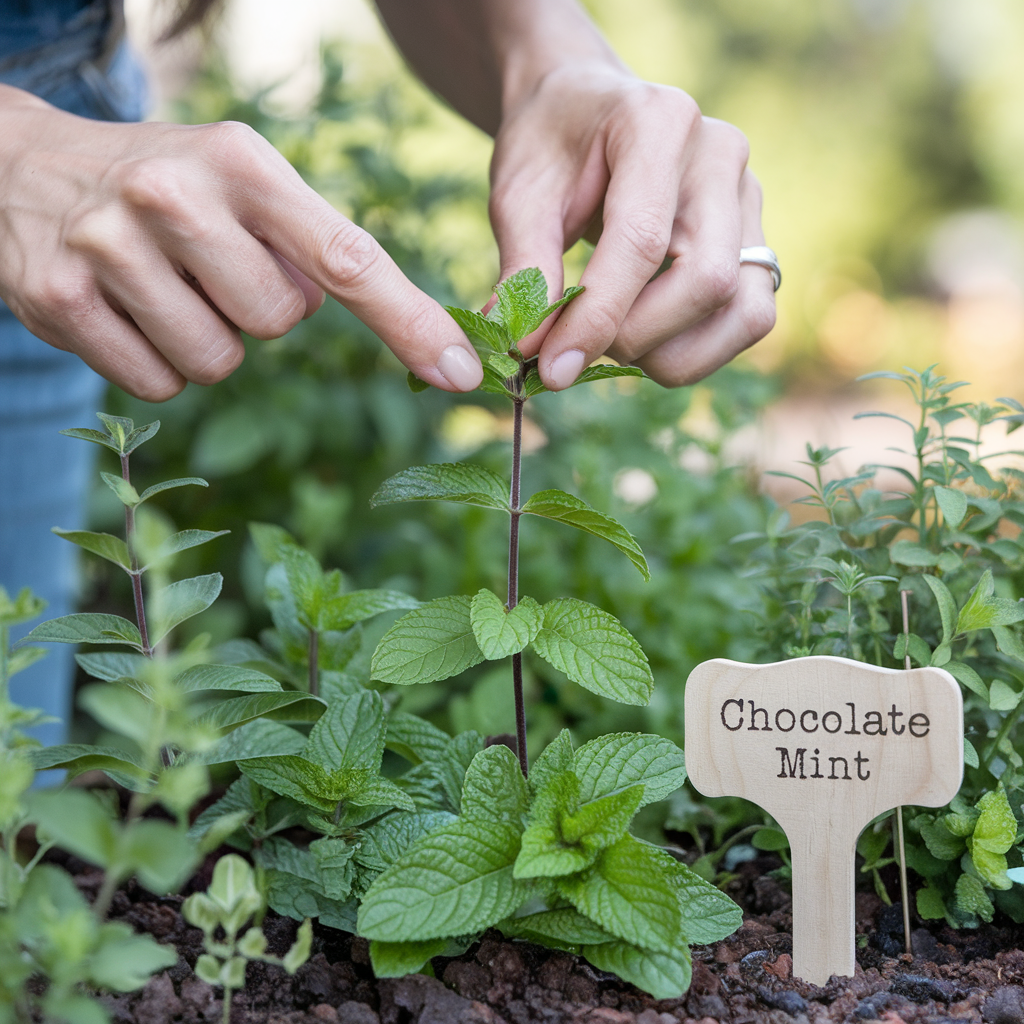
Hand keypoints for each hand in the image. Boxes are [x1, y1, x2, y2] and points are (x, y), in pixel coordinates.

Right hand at [0, 86, 482, 400]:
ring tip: (165, 284)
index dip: (410, 323)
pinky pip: (158, 384)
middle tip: (211, 266)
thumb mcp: (244, 182)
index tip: (460, 374)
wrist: (22, 168)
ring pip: (218, 363)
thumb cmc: (170, 186)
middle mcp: (174, 196)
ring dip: (207, 341)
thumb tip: (397, 327)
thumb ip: (316, 246)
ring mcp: (109, 247)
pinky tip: (126, 309)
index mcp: (242, 164)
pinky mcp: (59, 299)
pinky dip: (157, 364)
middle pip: (277, 324)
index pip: (347, 258)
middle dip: (258, 312)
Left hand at [488, 64, 775, 388]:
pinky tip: (645, 338)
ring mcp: (748, 199)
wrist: (586, 111)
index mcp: (658, 122)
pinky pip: (748, 319)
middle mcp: (720, 156)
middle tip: (579, 344)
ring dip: (672, 353)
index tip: (553, 367)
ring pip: (744, 311)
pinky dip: (695, 350)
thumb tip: (531, 348)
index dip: (597, 317)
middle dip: (637, 337)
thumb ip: (526, 268)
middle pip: (707, 281)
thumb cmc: (550, 147)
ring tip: (613, 341)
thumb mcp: (518, 195)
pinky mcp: (755, 241)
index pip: (641, 241)